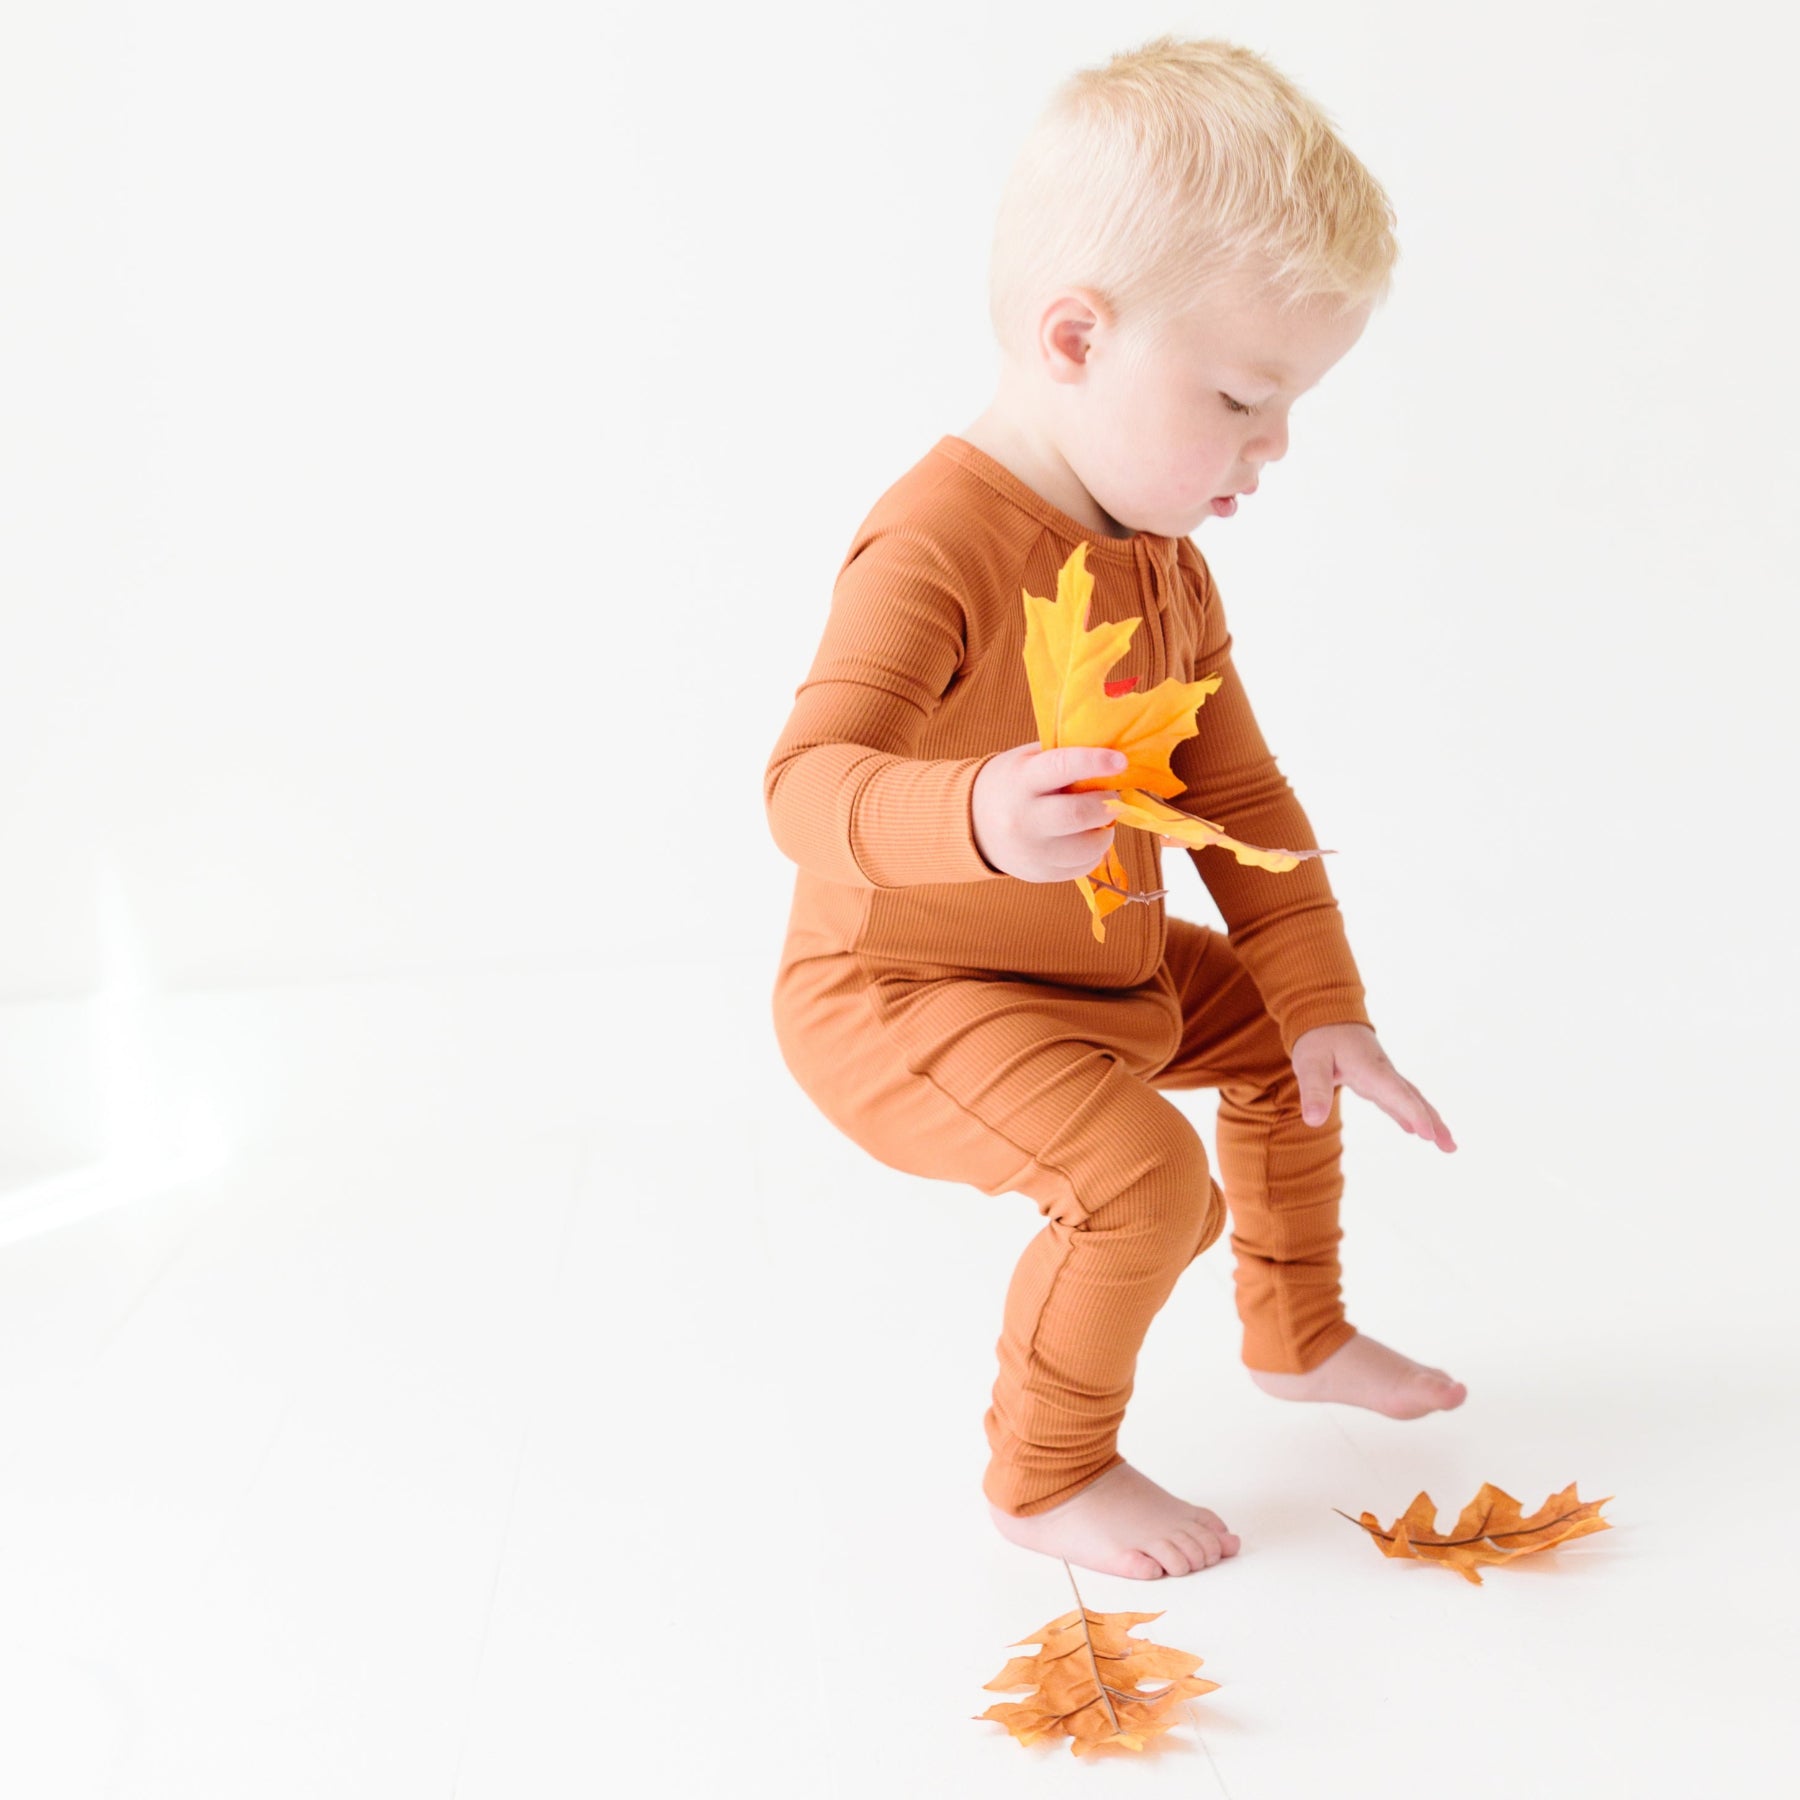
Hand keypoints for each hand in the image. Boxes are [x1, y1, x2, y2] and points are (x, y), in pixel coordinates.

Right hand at [971, 742, 1127, 882]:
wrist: (973, 825)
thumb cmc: (1012, 784)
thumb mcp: (1028, 760)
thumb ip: (1065, 756)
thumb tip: (1113, 755)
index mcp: (1021, 780)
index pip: (1061, 767)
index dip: (1095, 762)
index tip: (1120, 761)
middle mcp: (1023, 818)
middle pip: (1078, 814)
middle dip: (1107, 804)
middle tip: (1113, 797)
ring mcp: (1031, 851)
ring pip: (1088, 847)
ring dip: (1106, 830)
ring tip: (1099, 819)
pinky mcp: (1040, 873)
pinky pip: (1084, 866)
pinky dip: (1095, 851)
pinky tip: (1084, 837)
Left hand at [1291, 1022, 1456, 1151]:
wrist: (1325, 1013)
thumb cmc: (1317, 1037)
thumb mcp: (1309, 1062)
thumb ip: (1314, 1091)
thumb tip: (1313, 1122)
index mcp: (1369, 1067)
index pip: (1395, 1092)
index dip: (1412, 1113)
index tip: (1428, 1135)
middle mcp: (1382, 1072)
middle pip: (1413, 1098)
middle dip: (1433, 1122)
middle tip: (1450, 1147)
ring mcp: (1382, 1075)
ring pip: (1411, 1099)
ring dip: (1429, 1120)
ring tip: (1446, 1144)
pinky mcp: (1377, 1078)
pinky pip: (1398, 1098)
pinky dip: (1409, 1113)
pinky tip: (1414, 1130)